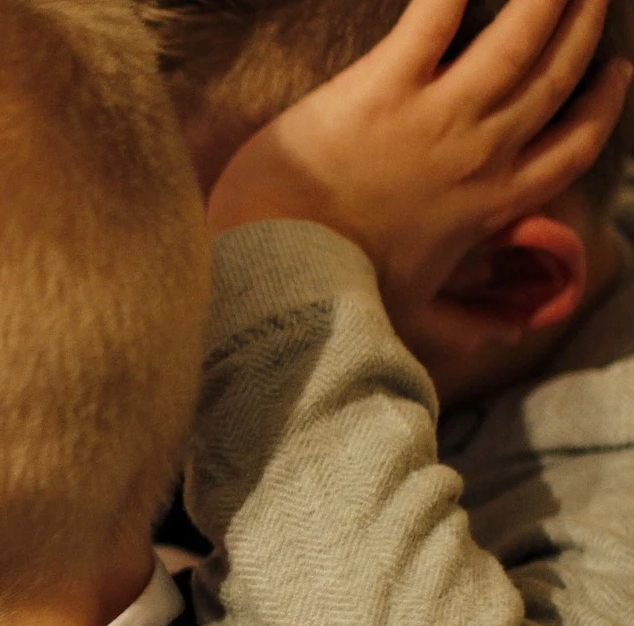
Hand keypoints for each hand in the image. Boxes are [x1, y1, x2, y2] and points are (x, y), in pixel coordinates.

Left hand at [207, 0, 631, 337]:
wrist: (280, 275)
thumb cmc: (334, 296)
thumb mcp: (413, 319)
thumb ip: (464, 323)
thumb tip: (509, 337)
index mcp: (491, 206)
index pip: (569, 147)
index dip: (600, 105)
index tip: (613, 72)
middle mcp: (479, 154)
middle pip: (553, 77)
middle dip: (582, 28)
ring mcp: (435, 117)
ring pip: (517, 38)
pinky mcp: (381, 89)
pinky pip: (433, 19)